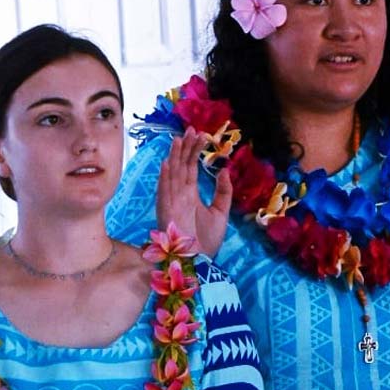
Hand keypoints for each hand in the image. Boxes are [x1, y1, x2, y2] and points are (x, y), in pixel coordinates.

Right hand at [156, 129, 232, 256]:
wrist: (198, 260)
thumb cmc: (207, 240)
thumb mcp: (221, 212)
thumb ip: (223, 191)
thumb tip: (225, 170)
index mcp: (189, 195)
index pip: (190, 168)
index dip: (193, 152)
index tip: (199, 136)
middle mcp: (179, 195)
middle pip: (181, 167)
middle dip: (185, 148)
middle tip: (191, 129)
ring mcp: (172, 202)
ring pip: (173, 174)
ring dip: (176, 157)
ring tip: (179, 138)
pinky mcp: (167, 211)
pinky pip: (165, 192)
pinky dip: (165, 177)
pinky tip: (167, 163)